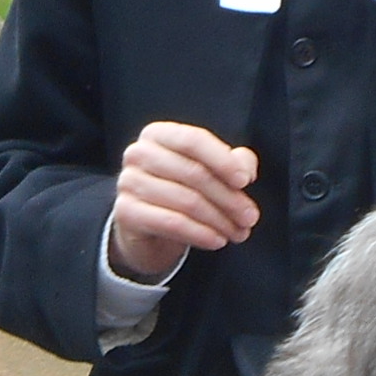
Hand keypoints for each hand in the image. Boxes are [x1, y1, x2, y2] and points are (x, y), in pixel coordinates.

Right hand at [110, 122, 258, 284]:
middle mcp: (138, 153)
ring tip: (239, 232)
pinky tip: (218, 241)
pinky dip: (200, 234)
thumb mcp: (209, 171)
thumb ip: (233, 163)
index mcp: (158, 134)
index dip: (222, 160)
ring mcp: (128, 182)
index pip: (193, 140)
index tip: (245, 181)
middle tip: (250, 217)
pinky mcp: (125, 212)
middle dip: (229, 198)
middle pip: (193, 173)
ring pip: (186, 201)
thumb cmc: (181, 189)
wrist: (146, 226)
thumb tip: (245, 170)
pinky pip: (171, 223)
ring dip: (219, 220)